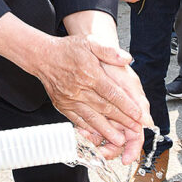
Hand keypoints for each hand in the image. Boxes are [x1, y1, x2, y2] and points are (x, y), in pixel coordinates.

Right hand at [31, 35, 150, 156]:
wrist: (43, 57)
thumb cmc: (68, 49)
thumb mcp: (90, 42)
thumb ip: (109, 51)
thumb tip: (126, 59)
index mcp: (90, 73)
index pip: (112, 93)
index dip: (127, 105)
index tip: (138, 115)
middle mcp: (80, 89)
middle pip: (105, 108)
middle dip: (122, 120)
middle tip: (135, 129)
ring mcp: (70, 99)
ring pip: (92, 118)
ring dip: (107, 130)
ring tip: (119, 140)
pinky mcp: (62, 106)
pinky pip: (78, 120)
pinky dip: (89, 129)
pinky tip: (98, 135)